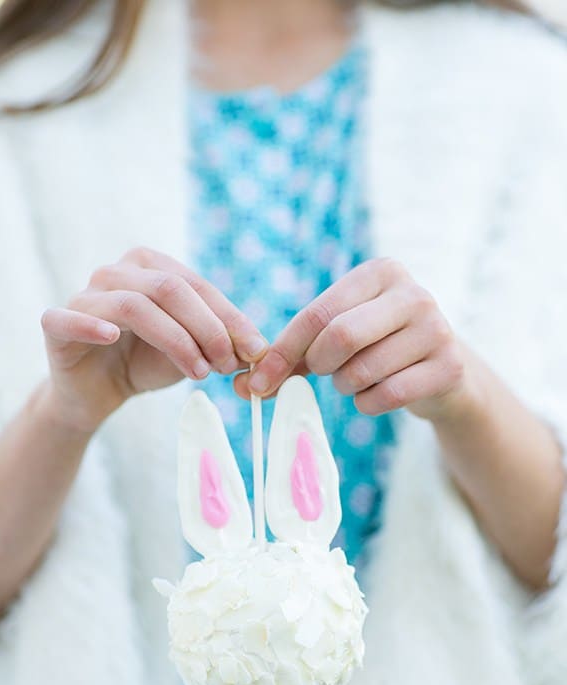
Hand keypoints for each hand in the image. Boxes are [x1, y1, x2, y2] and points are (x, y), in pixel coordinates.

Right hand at [40, 247, 267, 432]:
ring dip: (175, 340)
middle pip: (170, 289)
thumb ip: (221, 345)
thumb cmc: (146, 363)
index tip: (256, 351)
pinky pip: (70, 318)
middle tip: (227, 366)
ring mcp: (84, 296)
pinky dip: (91, 325)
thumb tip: (261, 350)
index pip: (198, 286)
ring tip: (198, 372)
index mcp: (151, 266)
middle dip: (207, 328)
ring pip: (134, 305)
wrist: (98, 393)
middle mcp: (116, 272)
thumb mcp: (192, 352)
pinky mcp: (55, 324)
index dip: (230, 319)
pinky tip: (111, 337)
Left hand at [236, 258, 466, 420]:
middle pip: (339, 337)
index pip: (319, 313)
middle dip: (319, 366)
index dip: (283, 351)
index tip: (258, 381)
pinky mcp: (449, 366)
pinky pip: (387, 396)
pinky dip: (368, 404)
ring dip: (346, 386)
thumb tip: (243, 385)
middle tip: (324, 372)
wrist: (442, 371)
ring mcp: (437, 329)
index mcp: (380, 273)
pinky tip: (378, 393)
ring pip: (362, 371)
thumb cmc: (377, 348)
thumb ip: (292, 356)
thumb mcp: (337, 338)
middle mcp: (413, 294)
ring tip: (358, 378)